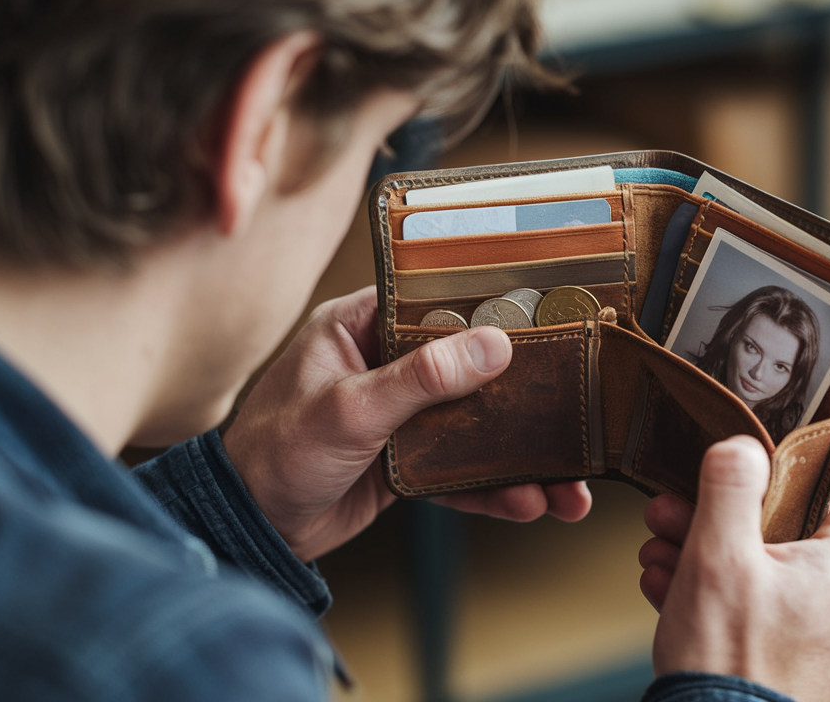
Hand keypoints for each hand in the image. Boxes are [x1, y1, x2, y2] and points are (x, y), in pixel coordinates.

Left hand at [223, 286, 591, 560]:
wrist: (249, 528)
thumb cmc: (273, 453)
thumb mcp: (349, 409)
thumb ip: (421, 380)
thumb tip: (494, 347)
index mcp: (359, 325)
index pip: (436, 300)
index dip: (493, 306)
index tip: (550, 312)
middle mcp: (385, 363)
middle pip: (471, 366)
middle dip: (526, 394)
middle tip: (580, 405)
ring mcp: (400, 414)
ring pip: (475, 424)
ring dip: (521, 454)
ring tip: (570, 482)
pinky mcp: (407, 461)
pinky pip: (461, 470)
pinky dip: (493, 489)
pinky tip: (530, 502)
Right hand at [639, 430, 829, 701]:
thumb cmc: (729, 668)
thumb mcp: (718, 559)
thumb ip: (731, 487)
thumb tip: (742, 445)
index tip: (799, 416)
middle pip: (801, 519)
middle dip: (731, 503)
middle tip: (680, 499)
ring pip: (774, 561)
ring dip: (712, 544)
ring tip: (660, 545)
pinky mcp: (802, 659)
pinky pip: (766, 601)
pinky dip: (721, 585)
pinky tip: (668, 584)